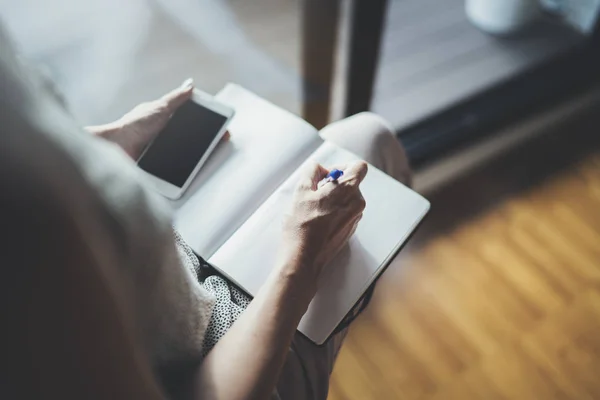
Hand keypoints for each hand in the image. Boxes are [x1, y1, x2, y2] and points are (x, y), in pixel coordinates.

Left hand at [87, 79, 229, 159]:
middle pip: (194, 139)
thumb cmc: (134, 125)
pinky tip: (196, 169)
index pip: (195, 122)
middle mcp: (168, 136)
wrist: (117, 148)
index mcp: (168, 120)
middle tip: (220, 142)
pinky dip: (186, 169)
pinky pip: (178, 169)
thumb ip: (176, 98)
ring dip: (198, 157)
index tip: (222, 129)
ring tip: (211, 157)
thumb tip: (191, 84)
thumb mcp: (159, 108)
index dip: (210, 125)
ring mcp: (165, 152)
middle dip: (208, 142)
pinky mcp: (161, 167)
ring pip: (188, 155)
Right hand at [279, 161, 367, 286]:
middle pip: (351, 183)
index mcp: (349, 190)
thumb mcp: (301, 191)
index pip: (359, 166)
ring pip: (347, 198)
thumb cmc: (302, 226)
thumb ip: (312, 172)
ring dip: (332, 198)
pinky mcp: (350, 230)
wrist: (304, 257)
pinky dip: (334, 211)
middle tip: (315, 192)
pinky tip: (317, 220)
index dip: (342, 166)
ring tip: (314, 208)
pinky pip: (345, 212)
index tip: (327, 175)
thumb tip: (318, 168)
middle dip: (334, 183)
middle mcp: (357, 204)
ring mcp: (355, 218)